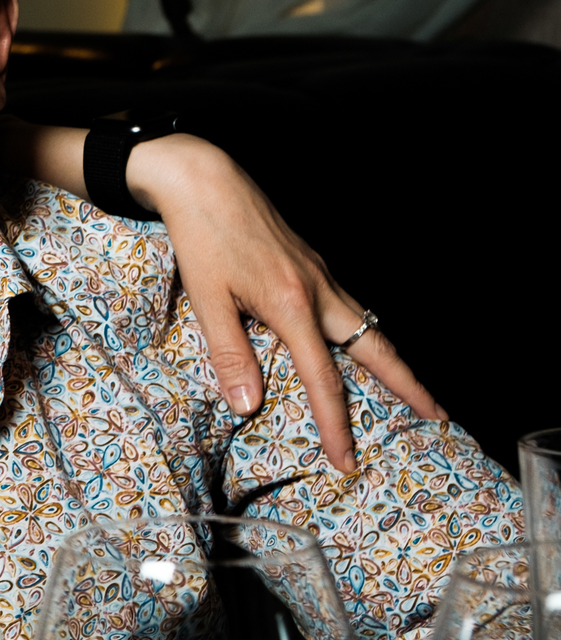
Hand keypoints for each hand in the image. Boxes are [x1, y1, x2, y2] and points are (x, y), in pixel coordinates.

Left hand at [127, 134, 446, 471]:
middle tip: (437, 416)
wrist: (204, 178)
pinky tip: (356, 343)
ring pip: (368, 324)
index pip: (324, 380)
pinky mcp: (311, 263)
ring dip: (392, 359)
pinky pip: (349, 306)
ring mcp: (320, 274)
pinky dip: (364, 332)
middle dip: (408, 386)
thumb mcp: (207, 300)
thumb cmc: (201, 237)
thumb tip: (248, 406)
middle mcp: (319, 290)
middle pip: (376, 348)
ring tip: (409, 388)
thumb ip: (229, 354)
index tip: (348, 461)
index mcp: (293, 306)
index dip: (337, 425)